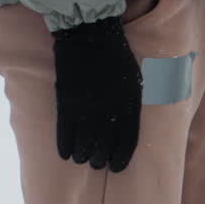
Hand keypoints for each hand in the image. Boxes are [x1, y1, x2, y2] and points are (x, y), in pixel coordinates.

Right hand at [51, 16, 141, 171]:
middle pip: (104, 148)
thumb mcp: (138, 78)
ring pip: (84, 145)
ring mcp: (86, 110)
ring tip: (83, 159)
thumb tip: (139, 118)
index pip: (127, 142)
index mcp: (129, 106)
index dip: (121, 158)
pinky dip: (65, 147)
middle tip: (98, 164)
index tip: (116, 167)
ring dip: (83, 156)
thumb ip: (139, 100)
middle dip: (101, 160)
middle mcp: (109, 113)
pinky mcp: (66, 104)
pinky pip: (65, 134)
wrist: (90, 35)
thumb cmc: (117, 55)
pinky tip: (66, 155)